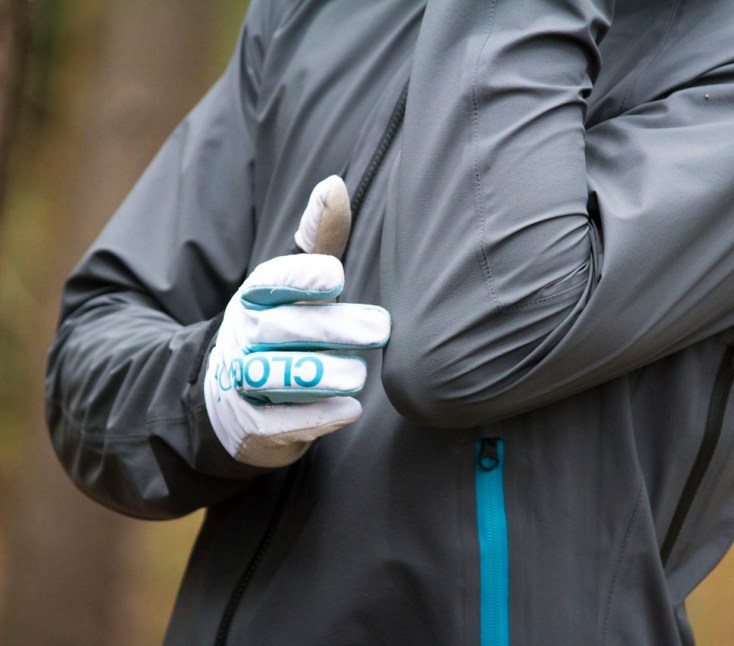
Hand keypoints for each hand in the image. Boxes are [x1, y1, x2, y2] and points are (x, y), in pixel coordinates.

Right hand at [203, 177, 389, 466]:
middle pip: (289, 328)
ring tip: (358, 375)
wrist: (227, 394)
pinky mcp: (253, 424)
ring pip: (283, 375)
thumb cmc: (277, 325)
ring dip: (324, 375)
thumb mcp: (290, 281)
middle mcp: (246, 334)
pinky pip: (282, 422)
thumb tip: (335, 184)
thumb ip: (317, 239)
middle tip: (379, 328)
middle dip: (335, 328)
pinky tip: (348, 410)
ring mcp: (245, 380)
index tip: (336, 277)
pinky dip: (316, 417)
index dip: (302, 277)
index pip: (273, 279)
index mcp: (256, 295)